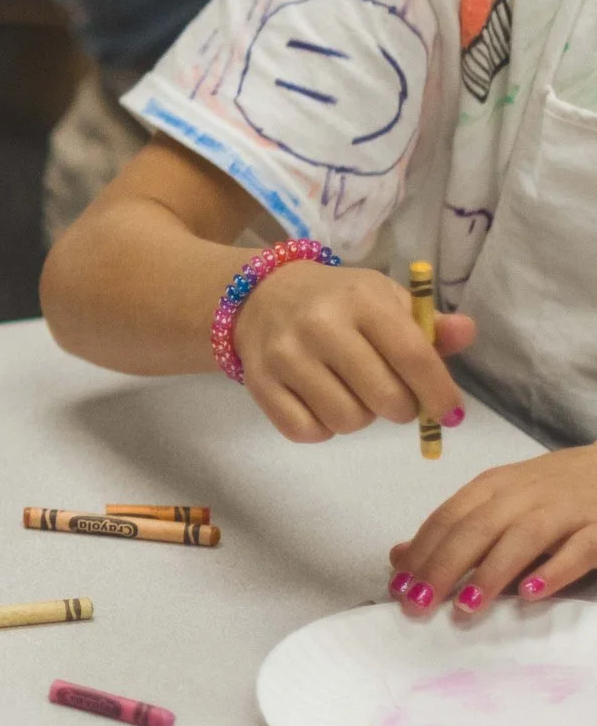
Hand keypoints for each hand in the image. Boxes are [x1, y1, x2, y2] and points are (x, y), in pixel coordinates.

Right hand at [233, 261, 474, 442]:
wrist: (259, 294)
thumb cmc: (337, 299)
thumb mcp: (383, 298)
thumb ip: (428, 324)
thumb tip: (466, 332)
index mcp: (360, 300)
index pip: (413, 357)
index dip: (439, 393)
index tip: (450, 413)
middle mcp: (320, 325)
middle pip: (385, 399)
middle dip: (401, 408)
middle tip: (393, 396)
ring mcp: (285, 356)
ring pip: (347, 421)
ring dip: (359, 417)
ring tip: (352, 394)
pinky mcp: (259, 383)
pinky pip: (306, 431)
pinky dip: (321, 428)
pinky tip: (321, 404)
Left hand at [389, 445, 596, 613]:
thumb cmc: (549, 490)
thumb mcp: (497, 500)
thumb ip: (453, 529)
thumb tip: (398, 556)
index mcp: (492, 487)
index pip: (447, 519)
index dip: (420, 552)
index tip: (397, 588)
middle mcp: (523, 495)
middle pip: (475, 528)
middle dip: (442, 567)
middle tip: (419, 604)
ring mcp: (564, 509)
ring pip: (522, 538)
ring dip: (491, 573)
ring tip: (465, 606)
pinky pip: (578, 549)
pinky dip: (554, 570)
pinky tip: (531, 594)